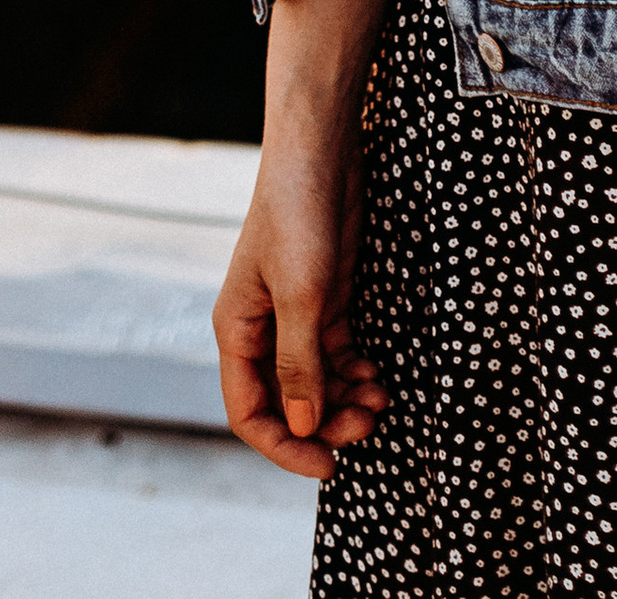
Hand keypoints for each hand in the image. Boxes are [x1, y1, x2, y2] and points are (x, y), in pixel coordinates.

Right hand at [213, 111, 388, 479]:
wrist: (321, 152)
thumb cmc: (298, 215)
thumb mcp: (301, 296)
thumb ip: (299, 365)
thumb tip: (303, 426)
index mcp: (236, 331)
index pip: (249, 412)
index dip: (284, 446)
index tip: (327, 466)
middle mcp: (260, 330)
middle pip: (285, 402)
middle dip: (325, 422)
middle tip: (367, 425)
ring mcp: (292, 316)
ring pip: (315, 383)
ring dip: (345, 400)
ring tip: (380, 401)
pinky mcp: (323, 300)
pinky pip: (335, 356)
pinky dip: (354, 373)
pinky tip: (377, 378)